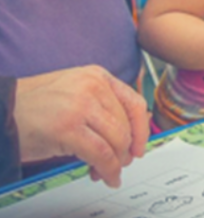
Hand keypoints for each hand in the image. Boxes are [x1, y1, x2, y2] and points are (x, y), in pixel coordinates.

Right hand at [15, 66, 148, 187]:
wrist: (2, 111)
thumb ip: (103, 105)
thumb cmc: (36, 106)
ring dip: (116, 162)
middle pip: (126, 125)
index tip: (140, 147)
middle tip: (118, 164)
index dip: (142, 130)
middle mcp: (93, 86)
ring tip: (106, 171)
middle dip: (125, 151)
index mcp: (97, 75)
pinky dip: (108, 169)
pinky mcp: (68, 128)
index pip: (134, 103)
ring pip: (117, 140)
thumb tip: (130, 134)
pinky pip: (101, 154)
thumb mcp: (76, 93)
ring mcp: (81, 105)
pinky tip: (105, 176)